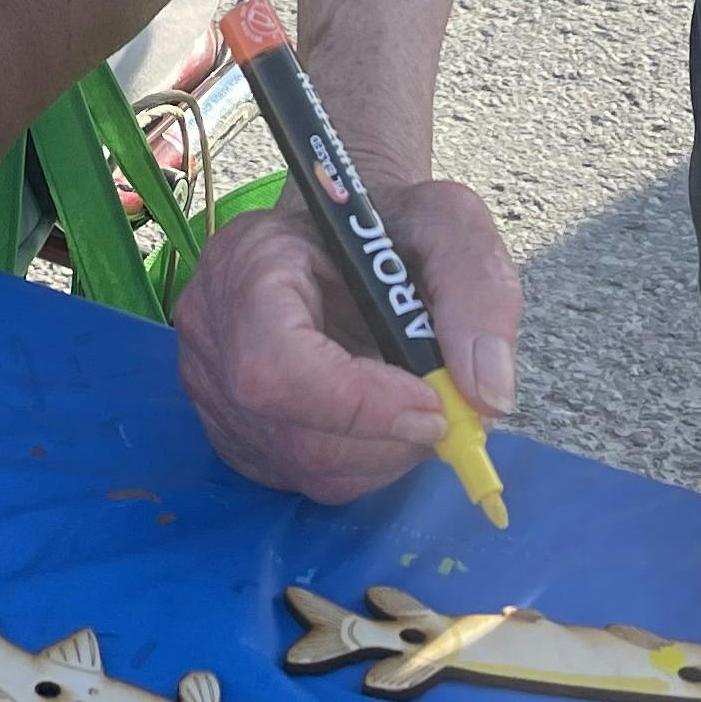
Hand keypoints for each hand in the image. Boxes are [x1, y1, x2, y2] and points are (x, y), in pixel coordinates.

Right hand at [172, 176, 517, 500]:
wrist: (343, 236)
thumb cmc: (388, 223)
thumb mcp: (447, 222)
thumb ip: (477, 290)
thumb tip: (487, 396)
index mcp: (248, 262)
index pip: (275, 366)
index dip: (358, 404)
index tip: (435, 404)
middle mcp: (213, 333)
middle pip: (294, 434)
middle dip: (390, 436)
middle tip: (447, 408)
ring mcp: (213, 391)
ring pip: (305, 467)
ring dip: (385, 452)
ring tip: (418, 401)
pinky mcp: (235, 433)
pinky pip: (302, 479)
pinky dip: (364, 462)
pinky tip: (383, 416)